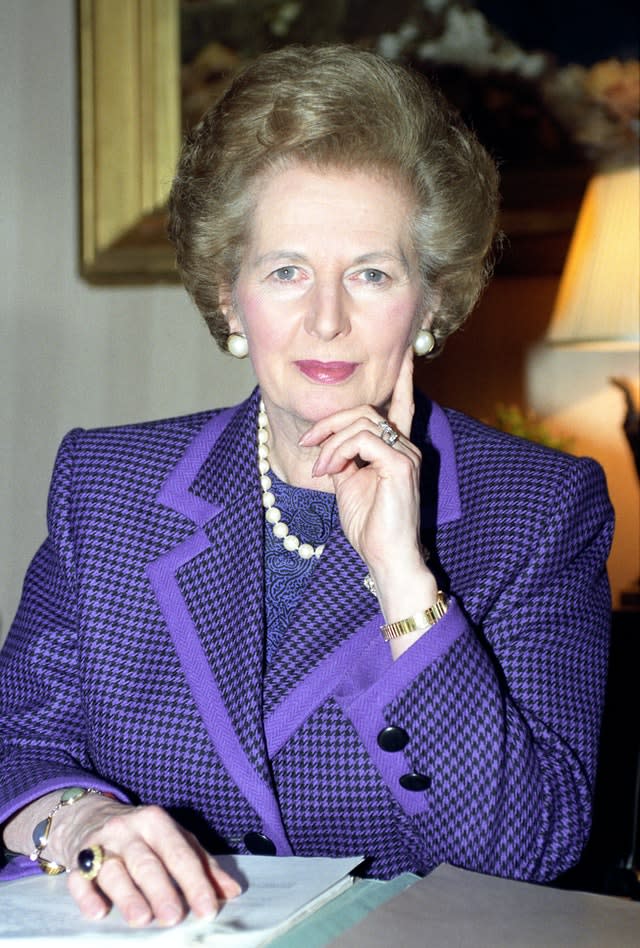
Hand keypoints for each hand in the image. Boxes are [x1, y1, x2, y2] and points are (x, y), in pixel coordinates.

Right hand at [61, 798, 240, 926]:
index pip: (180, 853)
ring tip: (141, 919)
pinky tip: (98, 912)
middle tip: (173, 917)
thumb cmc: (142, 836)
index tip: (207, 909)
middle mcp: (128, 830)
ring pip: (113, 870)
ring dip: (127, 895)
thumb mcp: (174, 840)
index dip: (195, 881)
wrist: (89, 817)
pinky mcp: (76, 861)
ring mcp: (99, 844)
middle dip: (161, 889)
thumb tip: (231, 891)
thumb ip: (203, 864)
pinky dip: (87, 896)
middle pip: (146, 861)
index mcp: (156, 822)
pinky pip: (79, 879)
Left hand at [299, 347, 432, 606]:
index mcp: (396, 448)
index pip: (400, 404)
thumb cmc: (369, 525)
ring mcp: (405, 454)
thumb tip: (326, 443)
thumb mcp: (348, 483)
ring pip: (361, 421)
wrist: (385, 557)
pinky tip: (329, 470)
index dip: (402, 376)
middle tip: (307, 443)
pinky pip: (363, 439)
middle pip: (365, 410)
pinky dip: (338, 450)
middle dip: (330, 422)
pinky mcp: (399, 464)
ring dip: (330, 440)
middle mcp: (406, 446)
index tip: (404, 349)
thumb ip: (342, 456)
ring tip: (319, 467)